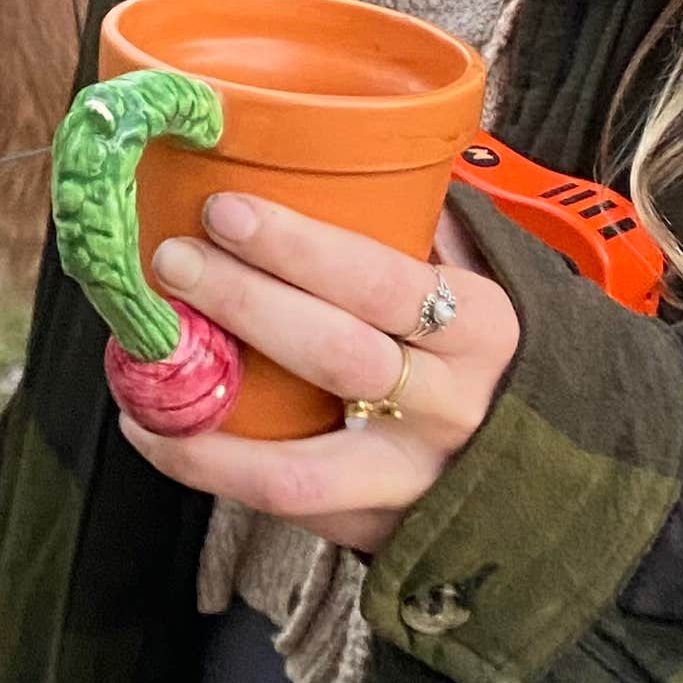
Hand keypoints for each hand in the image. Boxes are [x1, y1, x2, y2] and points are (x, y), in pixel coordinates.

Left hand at [117, 193, 520, 554]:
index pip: (380, 281)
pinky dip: (209, 465)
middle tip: (172, 260)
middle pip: (334, 354)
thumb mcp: (479, 282)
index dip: (296, 247)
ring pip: (298, 464)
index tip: (224, 211)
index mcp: (481, 328)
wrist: (544, 470)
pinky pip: (282, 502)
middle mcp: (451, 407)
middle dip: (243, 302)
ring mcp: (412, 479)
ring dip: (205, 417)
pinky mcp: (375, 529)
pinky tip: (155, 428)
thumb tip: (323, 153)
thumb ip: (419, 230)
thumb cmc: (485, 352)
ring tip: (138, 369)